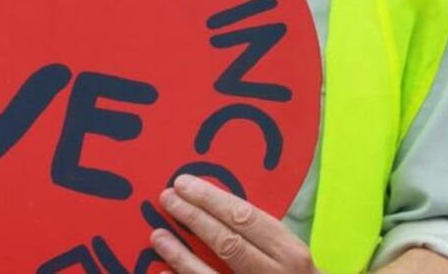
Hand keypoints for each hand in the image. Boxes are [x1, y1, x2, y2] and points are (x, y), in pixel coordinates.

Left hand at [150, 174, 318, 272]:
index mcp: (289, 251)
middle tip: (166, 198)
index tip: (184, 183)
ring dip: (180, 254)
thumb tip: (211, 204)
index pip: (245, 217)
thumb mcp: (288, 253)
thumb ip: (258, 233)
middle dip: (193, 217)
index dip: (211, 199)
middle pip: (226, 242)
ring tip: (157, 235)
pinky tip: (163, 271)